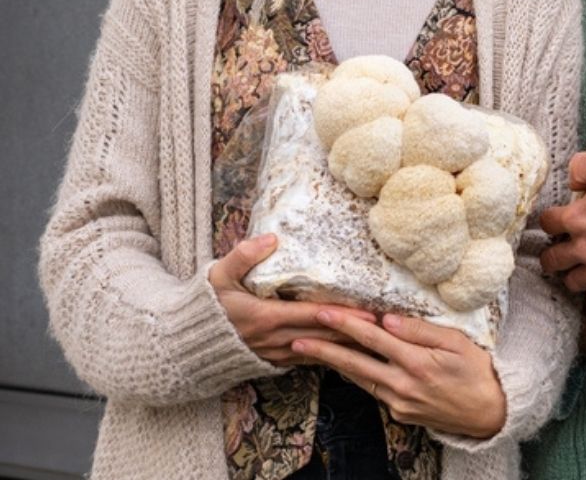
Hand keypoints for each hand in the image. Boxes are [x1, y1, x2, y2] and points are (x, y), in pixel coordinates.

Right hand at [208, 234, 374, 365]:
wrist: (186, 345)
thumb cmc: (206, 306)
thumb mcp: (219, 275)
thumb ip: (243, 255)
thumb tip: (271, 238)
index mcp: (266, 318)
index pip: (311, 316)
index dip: (340, 314)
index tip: (367, 311)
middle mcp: (275, 340)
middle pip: (323, 336)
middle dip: (354, 331)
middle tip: (384, 324)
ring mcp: (276, 354)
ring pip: (320, 352)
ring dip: (346, 346)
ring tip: (375, 338)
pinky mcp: (275, 362)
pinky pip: (309, 360)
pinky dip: (330, 355)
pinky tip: (349, 350)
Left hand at [291, 310, 505, 437]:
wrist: (490, 412)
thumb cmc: (477, 369)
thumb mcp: (456, 341)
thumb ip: (420, 330)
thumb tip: (388, 319)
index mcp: (416, 363)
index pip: (372, 338)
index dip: (346, 323)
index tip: (323, 312)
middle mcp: (402, 385)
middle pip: (355, 363)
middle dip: (323, 349)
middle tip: (296, 338)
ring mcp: (398, 402)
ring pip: (359, 378)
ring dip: (334, 363)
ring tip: (310, 350)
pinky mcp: (400, 413)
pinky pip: (372, 389)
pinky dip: (355, 375)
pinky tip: (345, 364)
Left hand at [539, 150, 585, 303]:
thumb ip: (583, 165)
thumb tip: (571, 181)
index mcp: (578, 218)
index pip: (546, 223)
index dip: (551, 217)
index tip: (559, 217)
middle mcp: (585, 249)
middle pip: (551, 260)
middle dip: (553, 250)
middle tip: (563, 244)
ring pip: (571, 281)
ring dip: (573, 271)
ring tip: (582, 261)